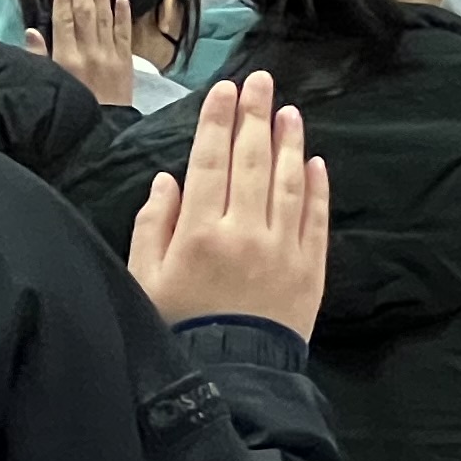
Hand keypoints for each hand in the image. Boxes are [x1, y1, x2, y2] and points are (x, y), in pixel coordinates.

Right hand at [37, 0, 134, 106]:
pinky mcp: (126, 63)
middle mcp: (90, 53)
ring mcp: (110, 57)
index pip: (64, 20)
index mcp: (67, 59)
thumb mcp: (50, 84)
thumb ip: (39, 58)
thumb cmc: (72, 109)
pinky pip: (125, 35)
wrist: (104, 132)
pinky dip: (124, 16)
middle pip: (85, 14)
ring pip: (105, 19)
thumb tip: (31, 31)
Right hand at [126, 71, 328, 337]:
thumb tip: (168, 179)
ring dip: (289, 143)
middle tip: (261, 81)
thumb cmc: (176, 329)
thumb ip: (153, 225)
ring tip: (290, 112)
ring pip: (288, 183)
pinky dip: (316, 188)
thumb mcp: (144, 279)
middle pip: (253, 161)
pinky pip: (316, 219)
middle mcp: (246, 232)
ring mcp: (284, 249)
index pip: (211, 160)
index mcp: (199, 231)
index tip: (226, 90)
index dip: (218, 121)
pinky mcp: (311, 269)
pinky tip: (314, 163)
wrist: (229, 379)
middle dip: (255, 116)